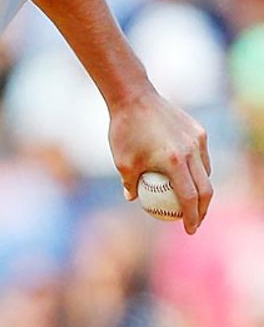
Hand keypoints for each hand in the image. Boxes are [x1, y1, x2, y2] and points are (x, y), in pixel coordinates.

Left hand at [108, 90, 211, 233]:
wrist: (133, 97)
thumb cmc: (124, 131)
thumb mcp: (121, 162)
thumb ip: (129, 184)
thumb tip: (133, 199)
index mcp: (174, 162)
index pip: (189, 197)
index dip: (191, 217)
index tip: (189, 229)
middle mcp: (191, 151)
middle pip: (206, 188)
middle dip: (203, 209)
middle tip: (194, 221)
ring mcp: (197, 140)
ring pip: (206, 171)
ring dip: (201, 189)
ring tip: (192, 201)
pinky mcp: (198, 130)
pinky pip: (201, 156)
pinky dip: (197, 169)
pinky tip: (186, 175)